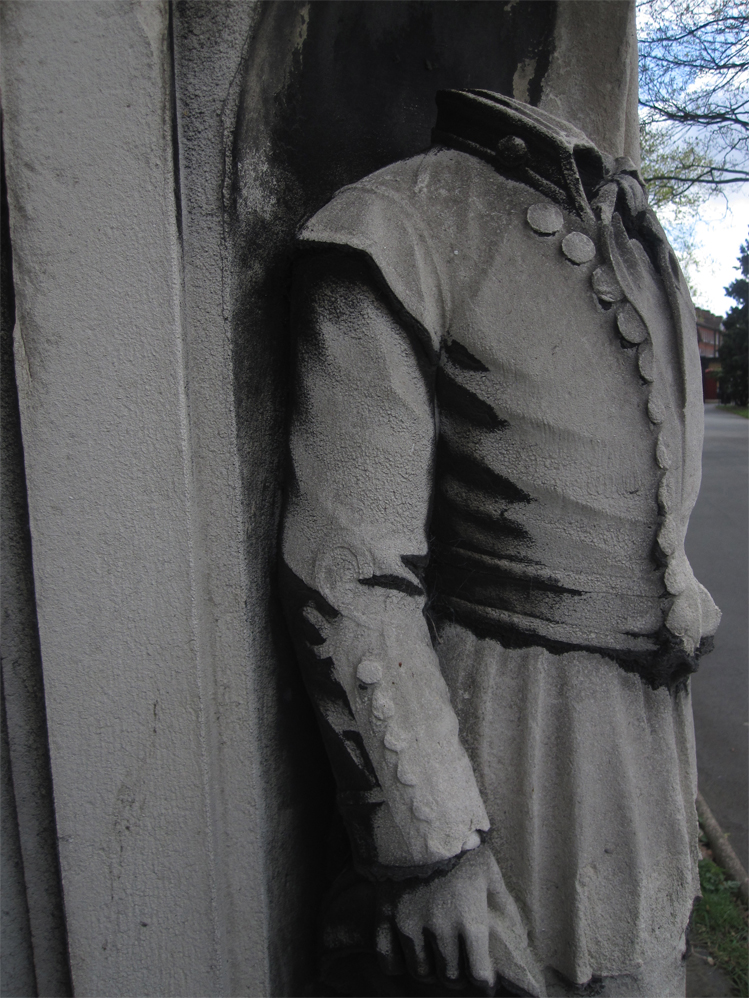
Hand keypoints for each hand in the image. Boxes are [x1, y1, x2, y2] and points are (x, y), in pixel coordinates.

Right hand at [374, 844, 540, 994]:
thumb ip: (501, 903)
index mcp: (470, 919)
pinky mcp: (386, 916)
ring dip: (430, 969)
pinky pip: (387, 958)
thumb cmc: (460, 846)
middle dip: (458, 977)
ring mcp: (410, 924)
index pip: (478, 976)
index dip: (483, 983)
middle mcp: (440, 928)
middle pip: (450, 977)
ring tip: (434, 958)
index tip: (484, 979)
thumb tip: (517, 931)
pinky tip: (406, 956)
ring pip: (421, 971)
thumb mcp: (488, 871)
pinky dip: (397, 963)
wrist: (419, 821)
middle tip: (460, 967)